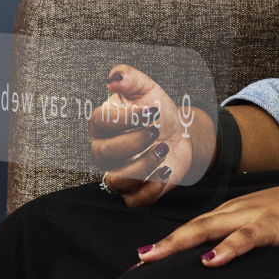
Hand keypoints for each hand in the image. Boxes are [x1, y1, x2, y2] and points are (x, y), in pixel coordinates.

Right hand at [90, 63, 207, 207]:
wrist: (178, 135)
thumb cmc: (157, 112)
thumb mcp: (146, 89)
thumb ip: (129, 77)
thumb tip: (112, 79)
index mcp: (102, 125)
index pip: (100, 123)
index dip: (125, 118)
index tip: (150, 111)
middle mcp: (103, 151)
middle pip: (104, 154)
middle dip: (134, 142)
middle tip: (156, 131)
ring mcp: (117, 174)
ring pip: (117, 180)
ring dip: (144, 165)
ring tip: (163, 150)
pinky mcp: (134, 193)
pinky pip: (134, 201)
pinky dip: (152, 188)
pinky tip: (166, 171)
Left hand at [137, 172, 278, 267]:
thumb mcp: (273, 226)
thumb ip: (249, 239)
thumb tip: (227, 263)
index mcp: (238, 211)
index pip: (196, 228)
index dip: (170, 244)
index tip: (145, 262)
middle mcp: (240, 210)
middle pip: (193, 228)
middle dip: (163, 245)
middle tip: (136, 264)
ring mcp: (256, 215)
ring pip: (209, 229)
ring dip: (180, 243)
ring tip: (153, 258)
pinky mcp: (276, 226)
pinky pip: (247, 237)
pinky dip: (227, 248)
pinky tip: (211, 261)